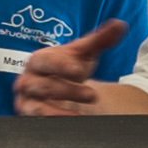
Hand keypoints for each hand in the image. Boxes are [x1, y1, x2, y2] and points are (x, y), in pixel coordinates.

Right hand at [13, 20, 140, 117]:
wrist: (59, 84)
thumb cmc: (68, 66)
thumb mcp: (83, 53)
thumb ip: (100, 39)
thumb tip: (120, 25)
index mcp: (39, 61)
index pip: (44, 61)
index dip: (60, 65)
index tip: (79, 70)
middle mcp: (28, 80)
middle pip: (42, 85)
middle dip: (67, 90)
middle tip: (93, 95)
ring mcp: (27, 100)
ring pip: (36, 106)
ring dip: (59, 110)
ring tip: (82, 114)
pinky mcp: (29, 116)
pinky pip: (37, 121)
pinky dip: (55, 121)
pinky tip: (74, 122)